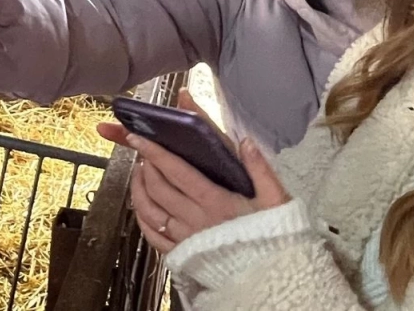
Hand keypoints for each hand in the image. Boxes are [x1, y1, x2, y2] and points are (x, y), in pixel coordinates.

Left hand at [97, 89, 288, 252]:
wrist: (273, 277)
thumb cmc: (274, 237)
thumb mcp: (275, 200)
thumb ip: (260, 169)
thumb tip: (246, 141)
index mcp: (216, 202)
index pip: (177, 171)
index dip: (155, 152)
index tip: (138, 137)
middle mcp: (195, 221)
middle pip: (158, 188)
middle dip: (145, 165)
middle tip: (142, 150)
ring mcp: (186, 240)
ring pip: (149, 211)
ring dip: (138, 189)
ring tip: (139, 172)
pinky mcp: (182, 256)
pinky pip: (152, 236)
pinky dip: (141, 218)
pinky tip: (141, 206)